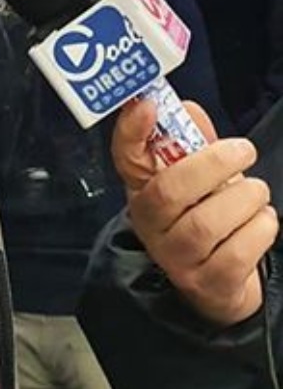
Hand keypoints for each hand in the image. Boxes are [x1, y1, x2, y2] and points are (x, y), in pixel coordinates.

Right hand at [111, 98, 278, 325]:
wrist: (219, 280)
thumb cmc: (206, 213)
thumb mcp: (198, 174)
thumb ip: (194, 140)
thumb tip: (189, 109)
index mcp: (142, 187)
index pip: (124, 155)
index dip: (131, 129)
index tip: (149, 105)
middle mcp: (151, 223)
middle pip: (170, 191)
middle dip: (213, 164)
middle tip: (244, 150)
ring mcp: (176, 257)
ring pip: (206, 224)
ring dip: (243, 199)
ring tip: (257, 191)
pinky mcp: (207, 284)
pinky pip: (235, 254)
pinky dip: (258, 230)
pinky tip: (262, 219)